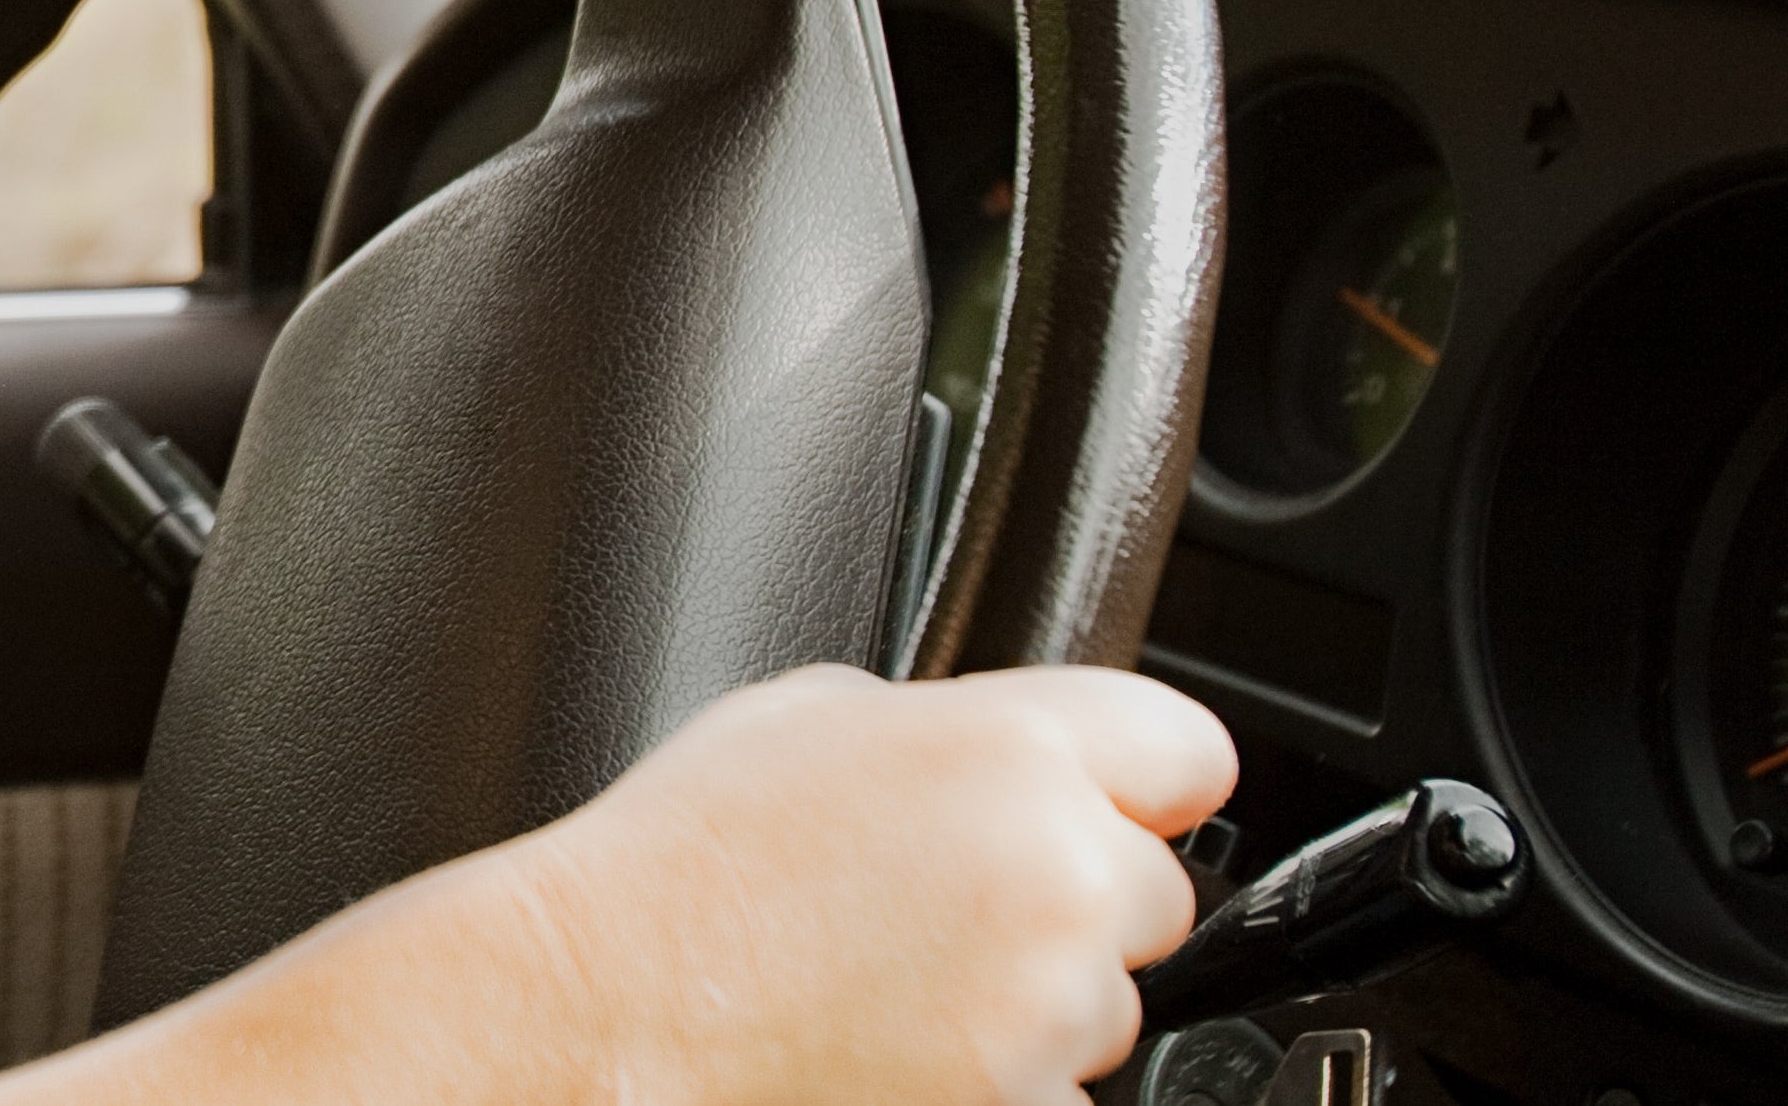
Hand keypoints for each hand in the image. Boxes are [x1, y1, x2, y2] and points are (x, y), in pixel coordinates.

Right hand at [56, 666, 1225, 1105]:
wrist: (595, 1015)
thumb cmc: (673, 873)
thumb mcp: (805, 719)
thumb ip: (948, 726)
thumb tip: (1006, 753)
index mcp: (1015, 750)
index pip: (1192, 753)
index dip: (1134, 785)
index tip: (1106, 808)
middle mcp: (1057, 877)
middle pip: (1151, 895)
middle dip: (1070, 904)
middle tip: (941, 909)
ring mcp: (1046, 1012)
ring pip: (1102, 1009)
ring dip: (1028, 1002)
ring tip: (886, 982)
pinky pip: (1051, 1093)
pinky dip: (992, 1080)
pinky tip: (885, 1046)